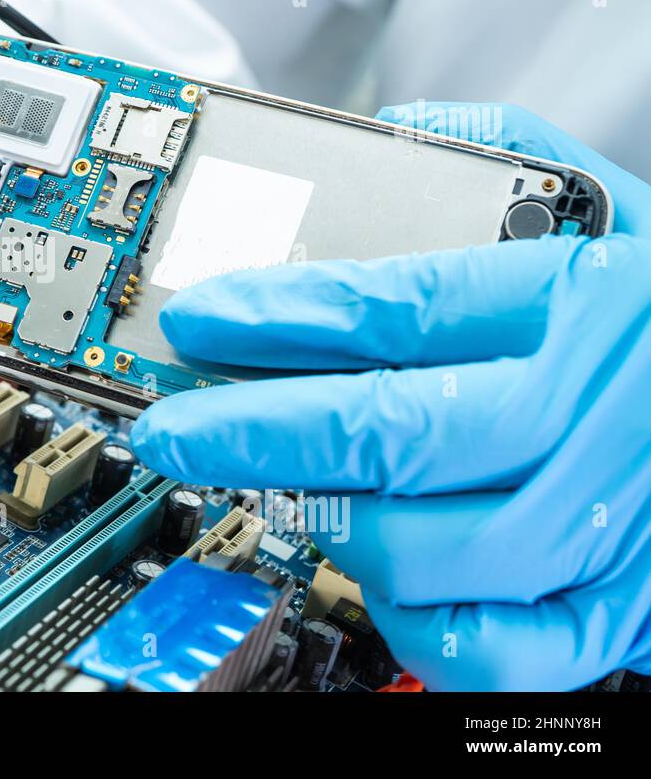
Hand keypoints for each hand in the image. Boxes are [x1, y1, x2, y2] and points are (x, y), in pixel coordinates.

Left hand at [132, 103, 650, 690]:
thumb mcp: (617, 204)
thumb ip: (506, 157)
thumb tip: (386, 134)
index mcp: (585, 298)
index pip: (397, 305)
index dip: (278, 315)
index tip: (200, 319)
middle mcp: (594, 412)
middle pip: (389, 432)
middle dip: (253, 434)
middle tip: (171, 430)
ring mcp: (607, 520)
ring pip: (427, 547)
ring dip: (325, 517)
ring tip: (276, 485)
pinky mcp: (616, 603)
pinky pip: (493, 644)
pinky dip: (413, 619)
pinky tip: (372, 569)